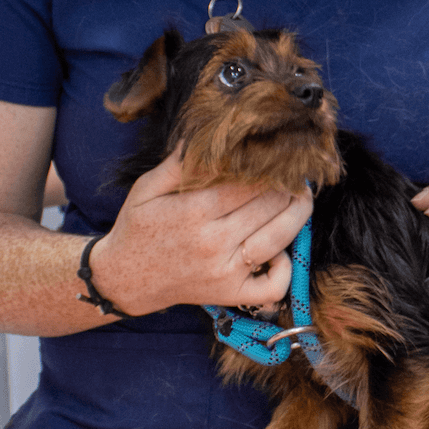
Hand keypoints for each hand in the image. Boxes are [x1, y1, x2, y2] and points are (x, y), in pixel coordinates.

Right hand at [90, 148, 312, 314]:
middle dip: (288, 186)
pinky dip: (285, 268)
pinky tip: (280, 250)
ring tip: (302, 197)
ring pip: (278, 239)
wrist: (126, 279)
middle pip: (267, 207)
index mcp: (193, 212)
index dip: (270, 169)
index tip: (281, 156)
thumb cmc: (139, 228)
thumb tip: (204, 135)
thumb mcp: (147, 189)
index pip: (247, 184)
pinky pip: (273, 285)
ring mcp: (225, 271)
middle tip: (296, 173)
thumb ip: (177, 164)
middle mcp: (213, 242)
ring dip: (298, 215)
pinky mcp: (231, 293)